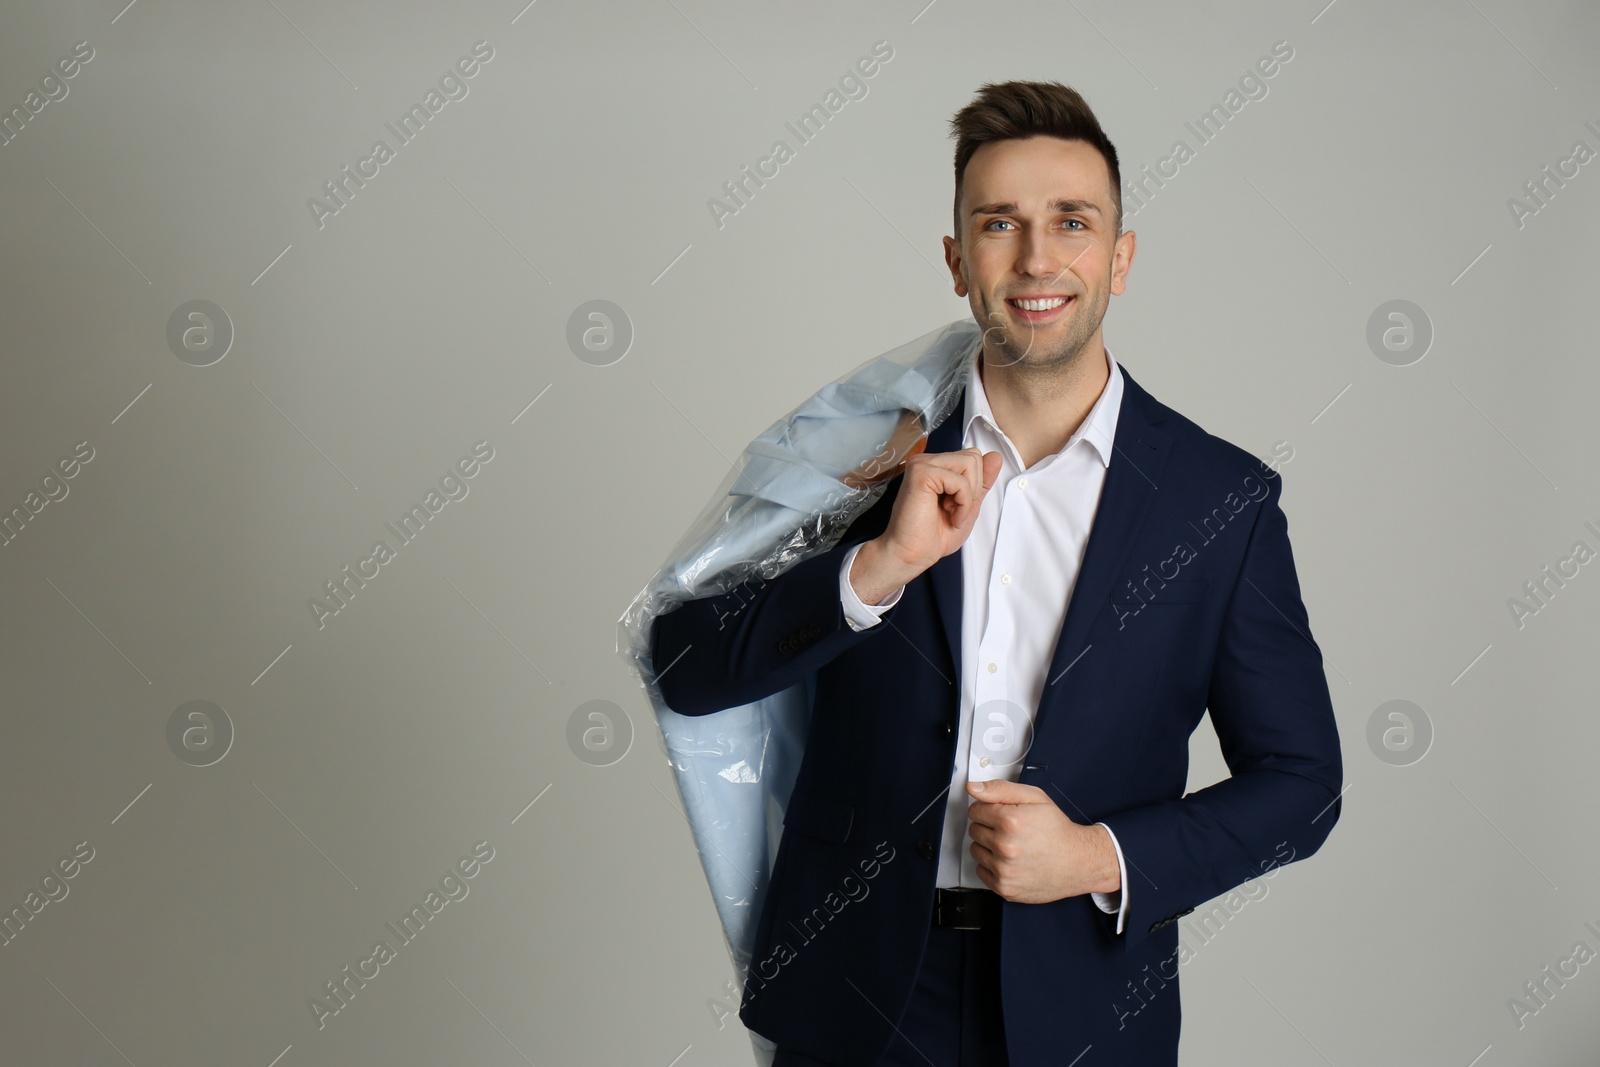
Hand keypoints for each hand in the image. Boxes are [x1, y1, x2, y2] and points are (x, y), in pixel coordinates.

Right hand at [874, 447, 1002, 577]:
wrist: (912, 554)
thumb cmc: (933, 536)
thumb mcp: (968, 505)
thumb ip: (981, 480)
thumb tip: (996, 457)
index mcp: (936, 466)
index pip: (973, 456)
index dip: (974, 484)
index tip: (957, 506)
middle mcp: (927, 460)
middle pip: (974, 457)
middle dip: (973, 489)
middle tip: (954, 510)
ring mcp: (922, 464)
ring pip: (970, 464)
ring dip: (968, 496)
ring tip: (951, 512)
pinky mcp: (921, 473)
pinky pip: (960, 480)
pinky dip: (962, 503)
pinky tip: (948, 514)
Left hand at [964, 779, 1120, 902]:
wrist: (1079, 862)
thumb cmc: (1058, 831)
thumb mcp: (1034, 798)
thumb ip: (1000, 789)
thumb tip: (973, 788)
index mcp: (1010, 821)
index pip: (975, 810)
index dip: (989, 809)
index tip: (1002, 814)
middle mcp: (1005, 847)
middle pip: (974, 830)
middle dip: (989, 827)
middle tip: (1012, 830)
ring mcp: (1004, 870)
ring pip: (976, 851)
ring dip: (989, 847)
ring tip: (1013, 845)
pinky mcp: (1005, 888)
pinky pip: (981, 872)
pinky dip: (992, 866)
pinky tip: (1010, 861)